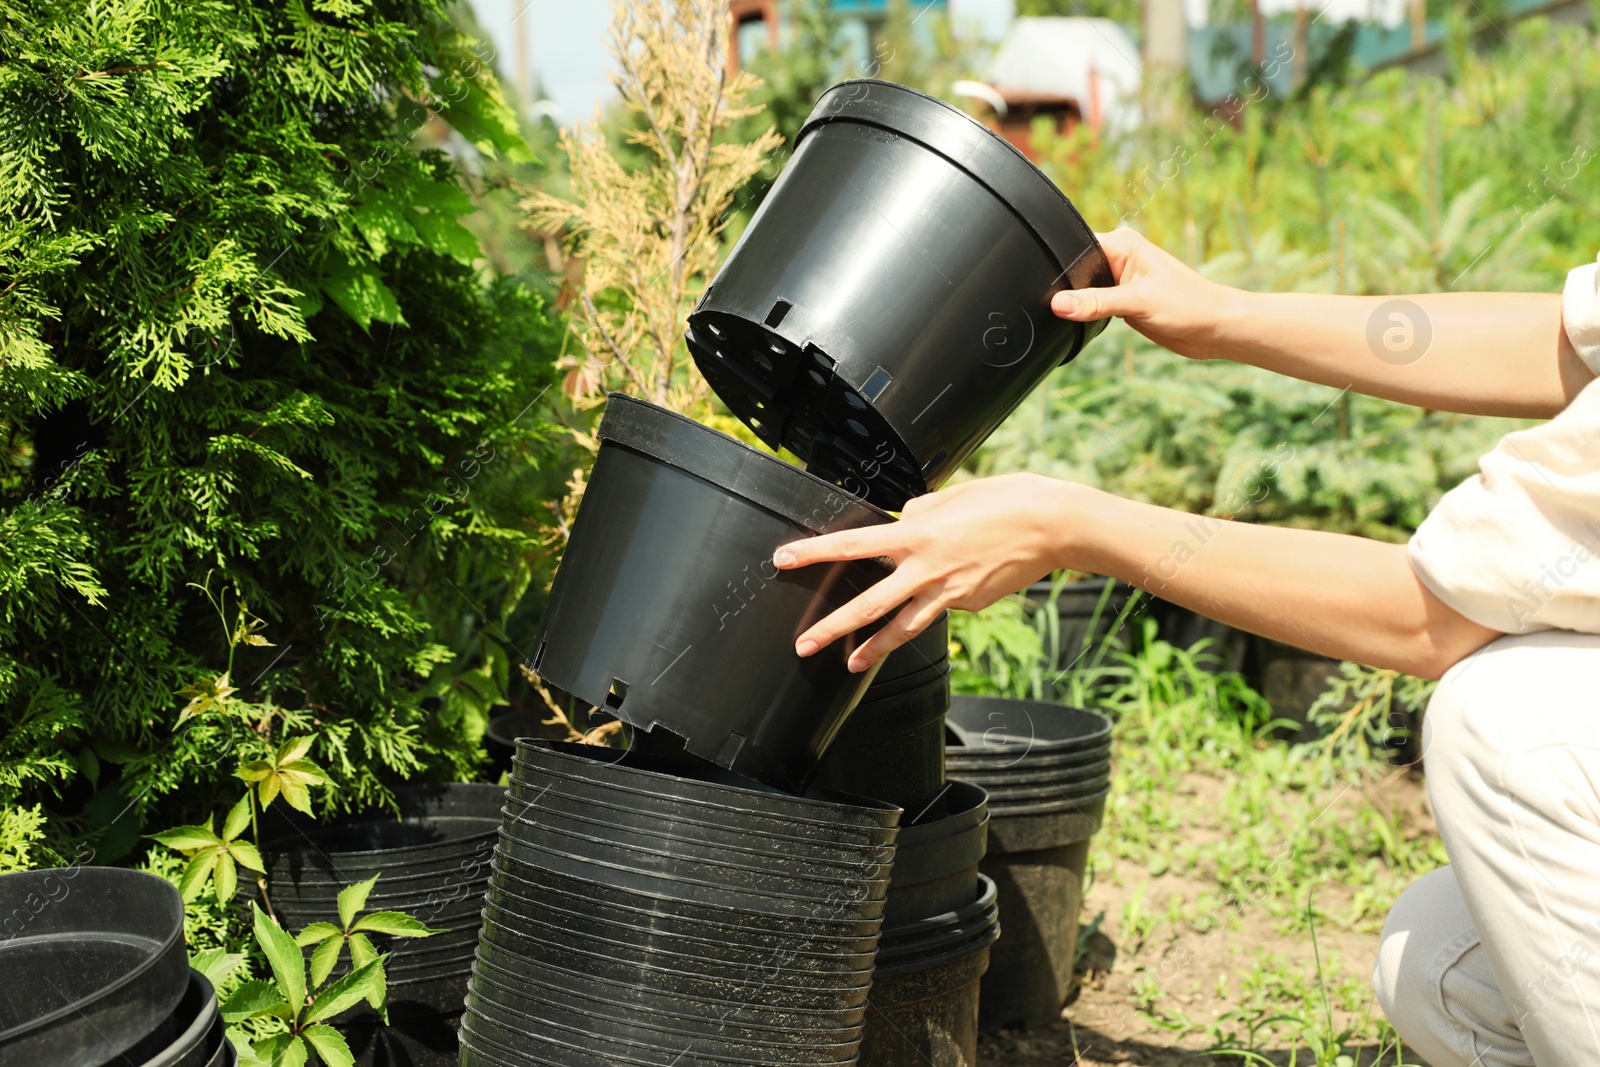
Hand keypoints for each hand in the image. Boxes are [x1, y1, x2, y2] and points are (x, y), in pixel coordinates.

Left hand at [773, 474, 1079, 671]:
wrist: (1054, 526)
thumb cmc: (1008, 500)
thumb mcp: (954, 495)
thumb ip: (921, 511)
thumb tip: (904, 523)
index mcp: (917, 535)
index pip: (852, 545)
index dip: (814, 553)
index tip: (784, 560)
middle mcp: (927, 569)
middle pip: (869, 605)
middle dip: (832, 628)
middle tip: (803, 645)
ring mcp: (950, 593)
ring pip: (903, 626)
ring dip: (873, 648)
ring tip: (850, 664)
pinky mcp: (971, 604)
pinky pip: (944, 603)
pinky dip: (937, 599)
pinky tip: (957, 581)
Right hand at [1051, 228, 1238, 359]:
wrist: (1214, 328)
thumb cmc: (1188, 305)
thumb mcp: (1137, 302)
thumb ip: (1096, 302)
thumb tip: (1058, 304)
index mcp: (1123, 244)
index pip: (1078, 248)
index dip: (1062, 267)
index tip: (1047, 289)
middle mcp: (1120, 258)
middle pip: (1077, 269)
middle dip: (1067, 288)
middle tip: (1058, 307)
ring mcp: (1120, 280)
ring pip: (1083, 289)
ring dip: (1079, 303)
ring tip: (1074, 316)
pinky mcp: (1122, 301)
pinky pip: (1093, 304)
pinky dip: (1087, 313)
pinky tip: (1084, 322)